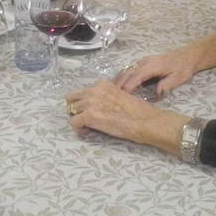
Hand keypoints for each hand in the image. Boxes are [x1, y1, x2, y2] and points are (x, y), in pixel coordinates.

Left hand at [66, 82, 187, 156]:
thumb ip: (107, 96)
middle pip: (71, 98)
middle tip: (85, 118)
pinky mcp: (89, 116)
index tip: (93, 111)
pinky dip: (79, 128)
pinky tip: (88, 131)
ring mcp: (90, 102)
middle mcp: (94, 90)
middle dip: (76, 108)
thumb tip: (100, 105)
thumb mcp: (121, 95)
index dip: (85, 102)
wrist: (144, 121)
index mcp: (103, 84)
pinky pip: (73, 122)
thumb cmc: (138, 111)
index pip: (84, 91)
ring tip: (89, 126)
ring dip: (78, 118)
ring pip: (71, 110)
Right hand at [114, 51, 198, 99]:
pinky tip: (120, 86)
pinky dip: (123, 78)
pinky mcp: (143, 63)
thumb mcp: (178, 78)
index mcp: (152, 66)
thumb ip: (167, 85)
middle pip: (128, 72)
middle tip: (110, 96)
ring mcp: (143, 61)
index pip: (136, 76)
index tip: (122, 96)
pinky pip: (130, 70)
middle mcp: (145, 62)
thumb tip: (157, 94)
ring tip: (111, 92)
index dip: (128, 86)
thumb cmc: (183, 68)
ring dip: (118, 81)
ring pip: (127, 70)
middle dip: (118, 84)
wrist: (187, 56)